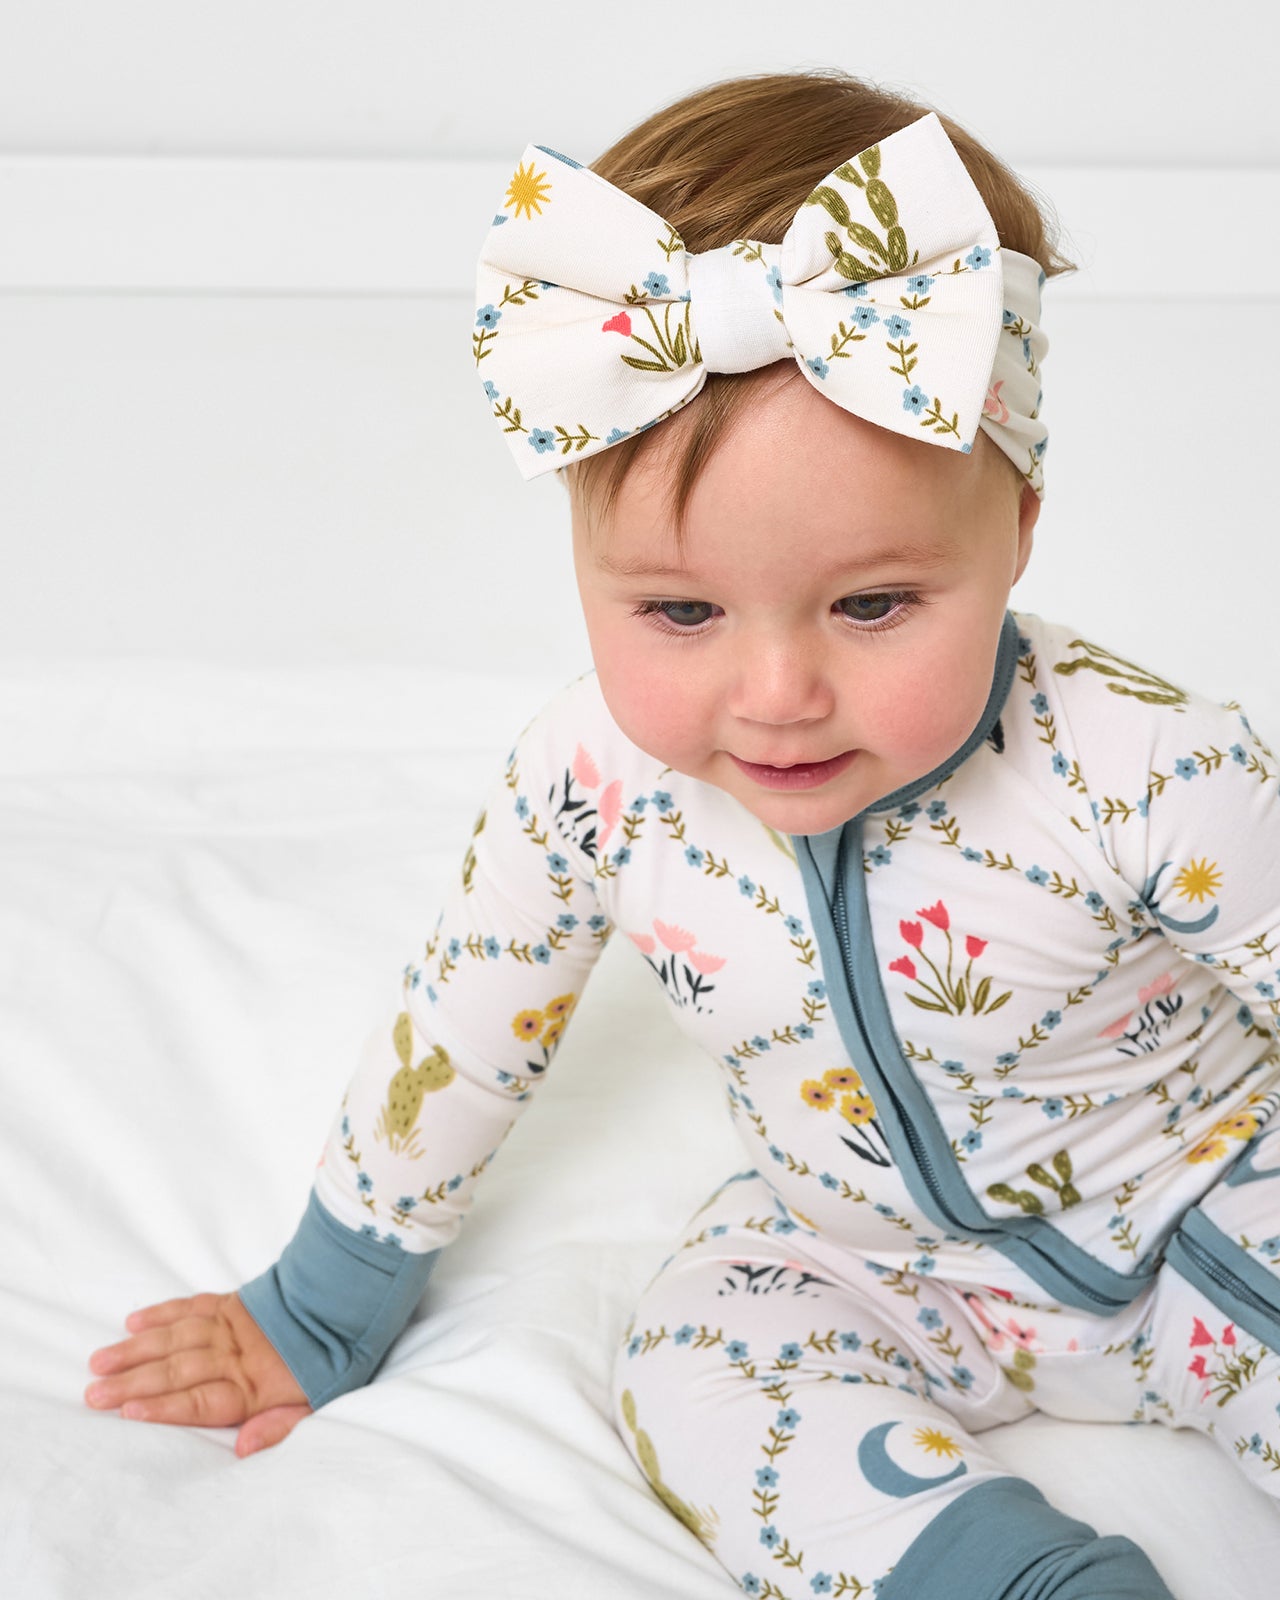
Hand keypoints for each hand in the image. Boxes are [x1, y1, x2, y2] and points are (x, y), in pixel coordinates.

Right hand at [86, 1291, 312, 1456]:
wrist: (351, 1300)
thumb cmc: (333, 1361)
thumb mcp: (319, 1405)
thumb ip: (280, 1427)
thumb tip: (241, 1449)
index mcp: (256, 1385)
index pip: (200, 1400)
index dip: (163, 1407)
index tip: (125, 1412)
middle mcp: (236, 1353)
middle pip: (177, 1370)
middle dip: (132, 1382)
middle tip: (92, 1393)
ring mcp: (232, 1323)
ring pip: (176, 1337)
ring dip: (135, 1350)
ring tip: (100, 1362)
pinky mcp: (235, 1300)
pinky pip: (192, 1305)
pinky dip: (162, 1313)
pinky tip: (134, 1321)